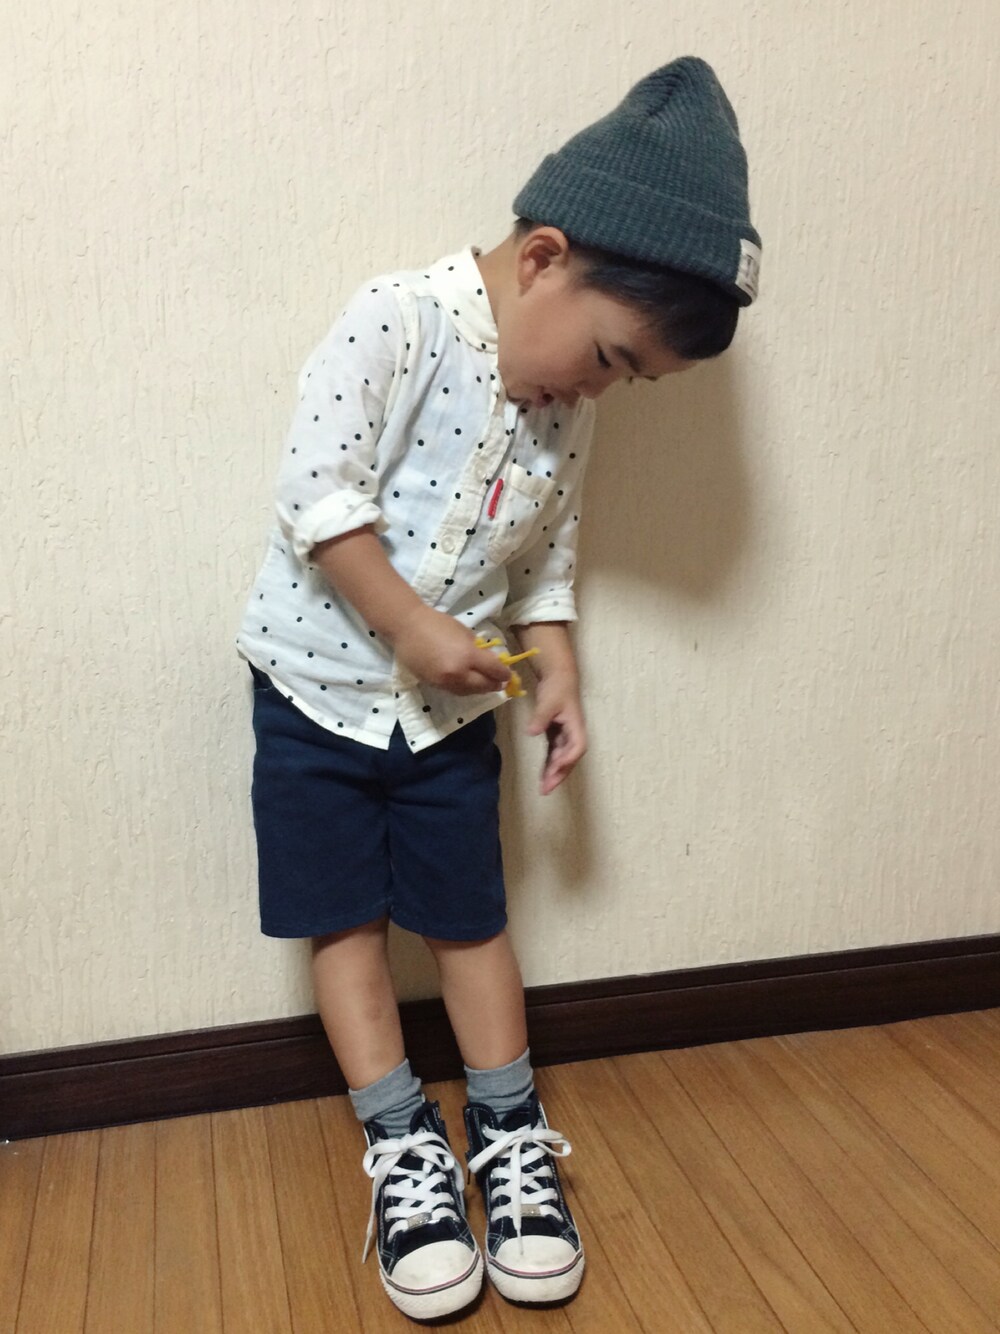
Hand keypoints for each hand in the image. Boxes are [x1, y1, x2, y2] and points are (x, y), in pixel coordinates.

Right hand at [392, 606, 511, 695]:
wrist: (407, 628)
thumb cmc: (437, 624)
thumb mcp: (464, 632)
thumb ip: (479, 649)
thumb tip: (491, 661)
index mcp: (468, 656)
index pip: (494, 671)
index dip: (504, 673)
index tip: (508, 673)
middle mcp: (458, 673)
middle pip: (484, 686)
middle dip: (495, 684)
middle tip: (500, 682)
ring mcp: (445, 682)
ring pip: (469, 692)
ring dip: (480, 689)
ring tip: (485, 684)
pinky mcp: (434, 685)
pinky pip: (455, 691)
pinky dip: (465, 689)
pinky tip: (468, 683)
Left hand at [526, 675, 586, 794]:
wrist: (558, 676)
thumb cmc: (557, 687)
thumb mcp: (548, 701)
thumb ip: (541, 718)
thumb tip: (532, 732)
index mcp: (576, 726)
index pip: (577, 747)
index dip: (568, 759)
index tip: (556, 767)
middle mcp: (573, 733)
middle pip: (570, 758)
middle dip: (559, 774)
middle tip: (547, 789)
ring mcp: (565, 735)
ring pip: (561, 758)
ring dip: (553, 773)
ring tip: (544, 788)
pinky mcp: (557, 734)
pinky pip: (554, 753)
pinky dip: (548, 764)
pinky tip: (542, 774)